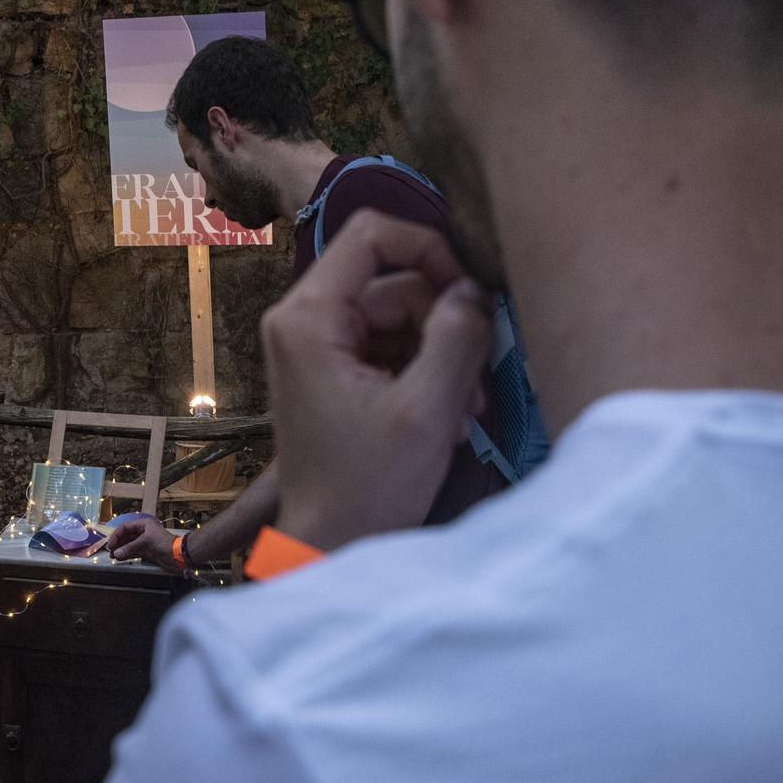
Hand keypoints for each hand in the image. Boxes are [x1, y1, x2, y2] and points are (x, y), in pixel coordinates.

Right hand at [105, 515, 171, 564]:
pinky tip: (120, 558)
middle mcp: (143, 532)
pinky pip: (133, 552)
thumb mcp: (146, 542)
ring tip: (113, 556)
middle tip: (110, 551)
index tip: (111, 544)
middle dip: (118, 543)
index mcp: (143, 524)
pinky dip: (127, 555)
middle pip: (126, 536)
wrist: (178, 555)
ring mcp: (144, 542)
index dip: (116, 535)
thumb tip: (116, 553)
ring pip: (129, 545)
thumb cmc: (163, 543)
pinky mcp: (146, 552)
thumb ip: (130, 547)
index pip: (125, 527)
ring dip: (121, 550)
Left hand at [263, 210, 491, 552]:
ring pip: (405, 317)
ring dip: (443, 359)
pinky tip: (445, 420)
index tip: (470, 295)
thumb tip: (477, 289)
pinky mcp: (339, 373)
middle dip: (445, 328)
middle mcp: (306, 321)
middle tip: (474, 388)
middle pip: (397, 282)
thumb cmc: (368, 486)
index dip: (430, 250)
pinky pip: (397, 348)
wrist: (331, 548)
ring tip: (460, 415)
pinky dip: (428, 376)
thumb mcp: (426, 410)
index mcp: (308, 317)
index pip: (373, 234)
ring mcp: (321, 347)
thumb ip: (457, 338)